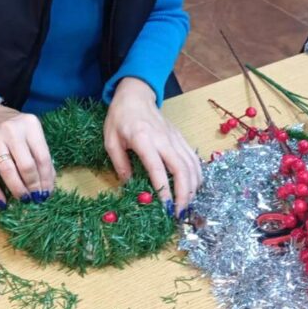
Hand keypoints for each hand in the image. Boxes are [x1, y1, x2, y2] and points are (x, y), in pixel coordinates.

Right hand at [0, 104, 55, 205]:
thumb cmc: (15, 129)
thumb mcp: (31, 134)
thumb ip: (39, 155)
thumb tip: (47, 185)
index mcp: (30, 125)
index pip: (42, 157)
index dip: (46, 179)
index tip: (47, 193)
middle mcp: (11, 130)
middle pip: (26, 165)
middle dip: (33, 186)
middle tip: (36, 198)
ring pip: (7, 171)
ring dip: (17, 189)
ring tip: (24, 199)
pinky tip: (3, 202)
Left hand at [104, 77, 202, 217]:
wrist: (135, 95)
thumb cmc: (120, 117)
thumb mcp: (110, 140)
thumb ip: (120, 163)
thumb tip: (129, 186)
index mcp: (143, 139)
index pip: (157, 168)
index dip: (163, 189)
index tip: (166, 207)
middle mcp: (163, 139)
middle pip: (182, 169)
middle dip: (184, 194)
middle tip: (180, 213)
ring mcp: (175, 138)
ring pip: (191, 165)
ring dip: (192, 188)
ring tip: (187, 206)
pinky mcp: (180, 138)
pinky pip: (193, 158)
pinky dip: (196, 175)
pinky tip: (194, 188)